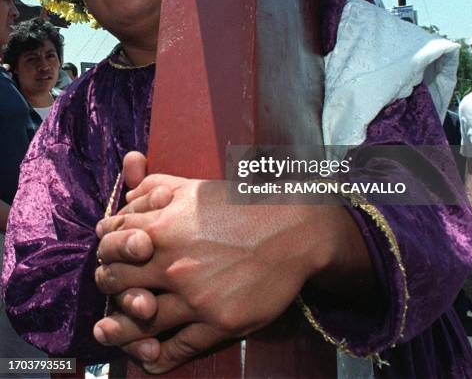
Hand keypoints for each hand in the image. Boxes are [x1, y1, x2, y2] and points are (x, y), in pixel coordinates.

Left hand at [94, 169, 372, 373]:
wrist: (294, 230)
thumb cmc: (243, 205)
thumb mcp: (196, 187)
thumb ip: (157, 187)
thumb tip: (127, 195)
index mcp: (165, 227)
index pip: (111, 242)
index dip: (104, 248)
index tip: (108, 254)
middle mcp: (174, 264)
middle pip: (116, 282)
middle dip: (107, 283)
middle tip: (110, 287)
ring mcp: (195, 297)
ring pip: (140, 321)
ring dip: (119, 328)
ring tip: (108, 332)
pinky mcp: (218, 323)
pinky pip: (177, 348)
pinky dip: (156, 356)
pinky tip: (147, 357)